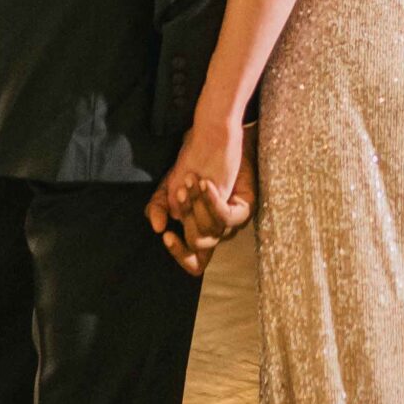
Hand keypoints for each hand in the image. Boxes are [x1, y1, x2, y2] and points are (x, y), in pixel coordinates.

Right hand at [146, 120, 250, 276]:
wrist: (215, 140)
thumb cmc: (194, 165)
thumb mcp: (169, 187)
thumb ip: (159, 208)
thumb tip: (159, 229)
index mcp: (200, 231)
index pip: (195, 263)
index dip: (180, 256)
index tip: (168, 235)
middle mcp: (219, 232)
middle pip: (198, 246)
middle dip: (185, 215)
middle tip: (181, 190)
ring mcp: (233, 223)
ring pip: (211, 233)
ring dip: (196, 205)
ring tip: (191, 180)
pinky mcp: (245, 208)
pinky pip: (226, 219)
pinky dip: (211, 202)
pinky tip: (205, 184)